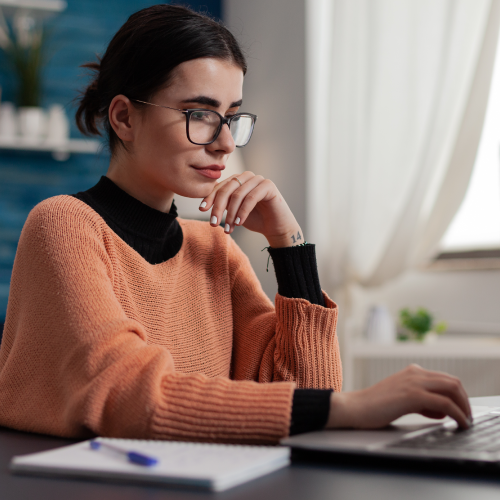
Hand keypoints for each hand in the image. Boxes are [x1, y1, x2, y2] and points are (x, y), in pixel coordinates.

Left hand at [199, 171, 303, 247]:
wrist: (276, 228)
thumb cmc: (255, 219)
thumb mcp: (234, 212)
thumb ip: (223, 205)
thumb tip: (204, 205)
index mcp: (237, 180)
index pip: (220, 186)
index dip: (209, 197)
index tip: (201, 210)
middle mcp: (247, 177)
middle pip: (227, 189)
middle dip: (218, 207)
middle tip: (213, 223)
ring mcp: (258, 179)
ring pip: (238, 194)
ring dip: (231, 213)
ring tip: (228, 228)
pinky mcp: (269, 186)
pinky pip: (251, 198)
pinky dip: (243, 211)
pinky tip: (239, 223)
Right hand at [326, 364, 471, 429]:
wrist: (354, 407)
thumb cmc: (374, 407)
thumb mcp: (401, 399)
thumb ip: (420, 400)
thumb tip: (440, 410)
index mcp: (411, 371)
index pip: (445, 379)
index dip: (458, 396)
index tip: (461, 410)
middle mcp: (414, 372)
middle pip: (453, 382)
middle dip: (465, 401)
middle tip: (466, 417)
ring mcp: (413, 382)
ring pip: (452, 389)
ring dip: (464, 407)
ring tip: (464, 422)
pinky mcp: (412, 395)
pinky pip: (445, 403)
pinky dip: (458, 414)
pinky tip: (459, 423)